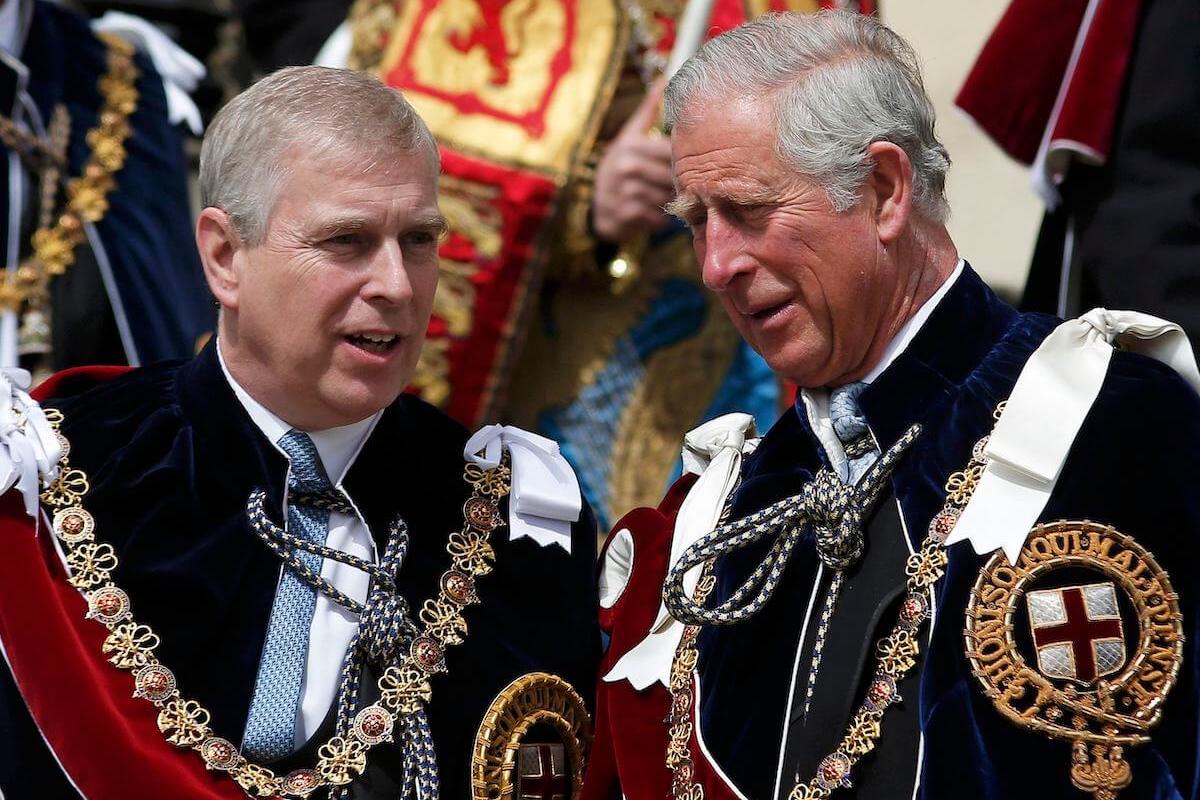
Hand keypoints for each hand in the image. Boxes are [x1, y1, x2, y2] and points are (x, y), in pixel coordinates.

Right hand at [591, 82, 675, 242]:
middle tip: (683, 186)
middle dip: (680, 183)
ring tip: (666, 199)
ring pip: (667, 197)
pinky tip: (653, 212)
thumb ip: (648, 110)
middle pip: (672, 175)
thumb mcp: (629, 136)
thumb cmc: (619, 168)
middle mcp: (626, 166)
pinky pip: (658, 217)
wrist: (596, 206)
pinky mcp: (626, 214)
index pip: (672, 150)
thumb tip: (664, 79)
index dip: (686, 159)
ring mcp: (625, 191)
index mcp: (631, 145)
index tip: (693, 163)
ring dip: (671, 201)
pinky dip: (661, 218)